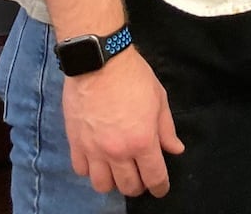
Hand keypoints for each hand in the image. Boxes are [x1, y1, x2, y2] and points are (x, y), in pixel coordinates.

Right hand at [62, 48, 183, 197]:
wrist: (99, 62)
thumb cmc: (133, 77)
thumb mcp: (159, 99)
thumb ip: (166, 129)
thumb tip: (175, 150)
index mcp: (143, 141)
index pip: (154, 177)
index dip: (160, 187)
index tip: (161, 188)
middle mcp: (118, 152)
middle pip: (128, 186)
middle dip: (138, 186)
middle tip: (141, 176)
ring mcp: (94, 150)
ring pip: (102, 185)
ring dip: (113, 182)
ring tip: (117, 171)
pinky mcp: (75, 143)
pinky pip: (81, 170)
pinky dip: (90, 170)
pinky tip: (97, 160)